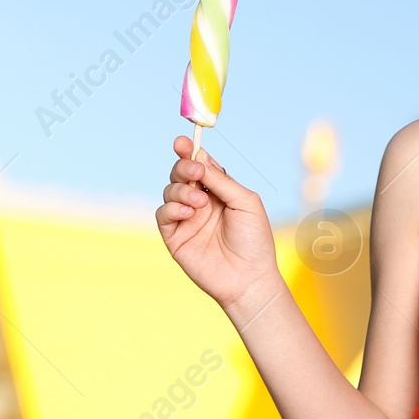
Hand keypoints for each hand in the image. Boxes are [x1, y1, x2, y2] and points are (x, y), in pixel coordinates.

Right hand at [157, 135, 282, 312]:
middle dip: (183, 166)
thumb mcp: (245, 202)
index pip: (200, 165)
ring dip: (182, 189)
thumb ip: (221, 180)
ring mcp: (186, 219)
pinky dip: (173, 207)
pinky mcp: (174, 237)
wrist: (248, 278)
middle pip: (181, 173)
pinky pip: (163, 213)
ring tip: (200, 201)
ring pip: (170, 190)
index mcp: (220, 191)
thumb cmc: (254, 240)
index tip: (183, 141)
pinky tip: (189, 211)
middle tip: (194, 170)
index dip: (190, 151)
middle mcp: (201, 202)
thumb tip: (200, 156)